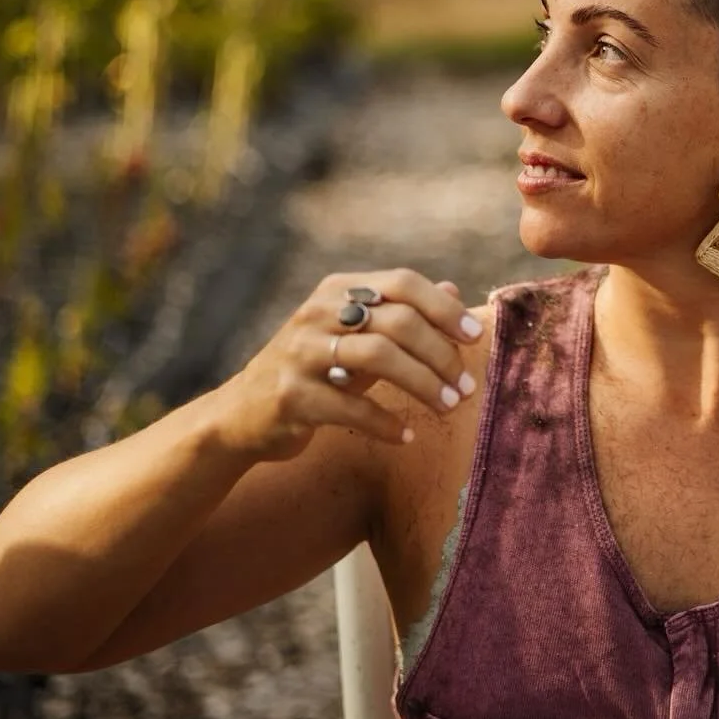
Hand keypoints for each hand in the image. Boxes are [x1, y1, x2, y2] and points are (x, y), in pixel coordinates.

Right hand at [214, 268, 483, 461]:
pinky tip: (405, 436)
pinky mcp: (290, 395)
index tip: (476, 337)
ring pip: (377, 357)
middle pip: (397, 321)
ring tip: (448, 407)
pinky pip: (350, 407)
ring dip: (422, 384)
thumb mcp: (356, 337)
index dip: (444, 308)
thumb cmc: (314, 372)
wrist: (243, 415)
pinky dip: (385, 422)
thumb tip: (454, 289)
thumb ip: (401, 313)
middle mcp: (317, 313)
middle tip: (465, 387)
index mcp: (338, 290)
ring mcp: (300, 352)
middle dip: (440, 355)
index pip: (402, 282)